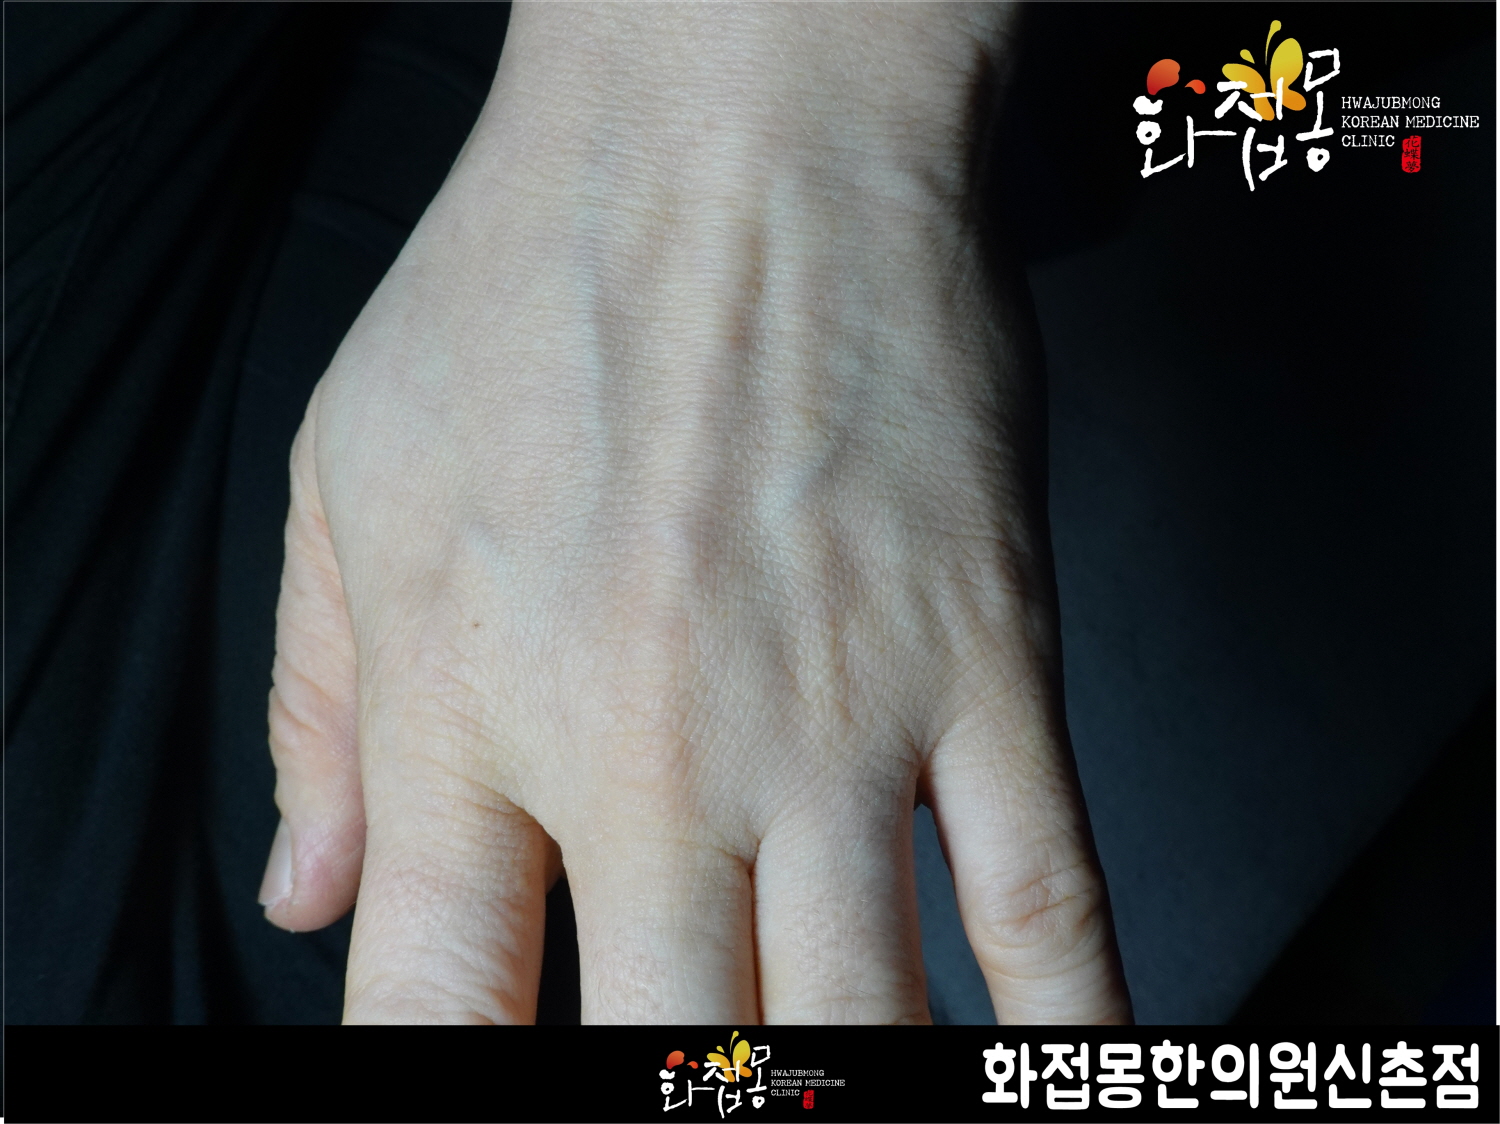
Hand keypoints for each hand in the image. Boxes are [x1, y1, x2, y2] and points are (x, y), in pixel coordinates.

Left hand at [259, 2, 1129, 1023]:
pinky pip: (1044, 898)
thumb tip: (307, 894)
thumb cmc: (538, 274)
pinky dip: (1064, 1029)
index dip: (442, 1099)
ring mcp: (834, 720)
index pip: (433, 1010)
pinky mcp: (985, 663)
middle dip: (671, 1110)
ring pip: (855, 1021)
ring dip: (839, 1099)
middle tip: (682, 1097)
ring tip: (814, 1105)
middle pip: (659, 1053)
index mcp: (475, 708)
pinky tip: (1067, 1076)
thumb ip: (321, 710)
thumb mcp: (351, 478)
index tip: (471, 1118)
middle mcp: (651, 750)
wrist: (741, 121)